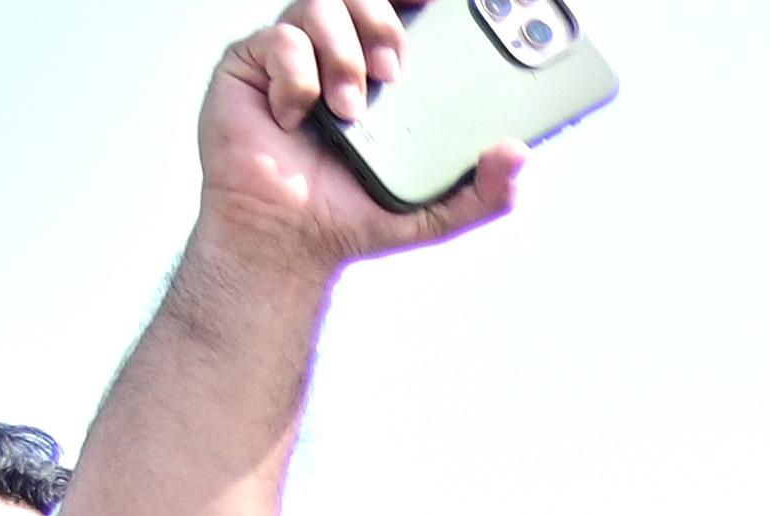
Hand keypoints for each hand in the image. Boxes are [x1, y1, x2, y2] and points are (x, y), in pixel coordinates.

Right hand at [195, 3, 523, 271]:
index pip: (399, 12)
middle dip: (382, 22)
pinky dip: (295, 78)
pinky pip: (278, 39)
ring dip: (343, 55)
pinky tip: (296, 118)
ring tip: (350, 110)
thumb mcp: (436, 213)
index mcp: (384, 76)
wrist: (289, 238)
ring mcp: (293, 55)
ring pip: (318, 5)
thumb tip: (519, 152)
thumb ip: (485, 191)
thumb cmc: (355, 218)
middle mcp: (337, 54)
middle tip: (393, 71)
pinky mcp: (250, 63)